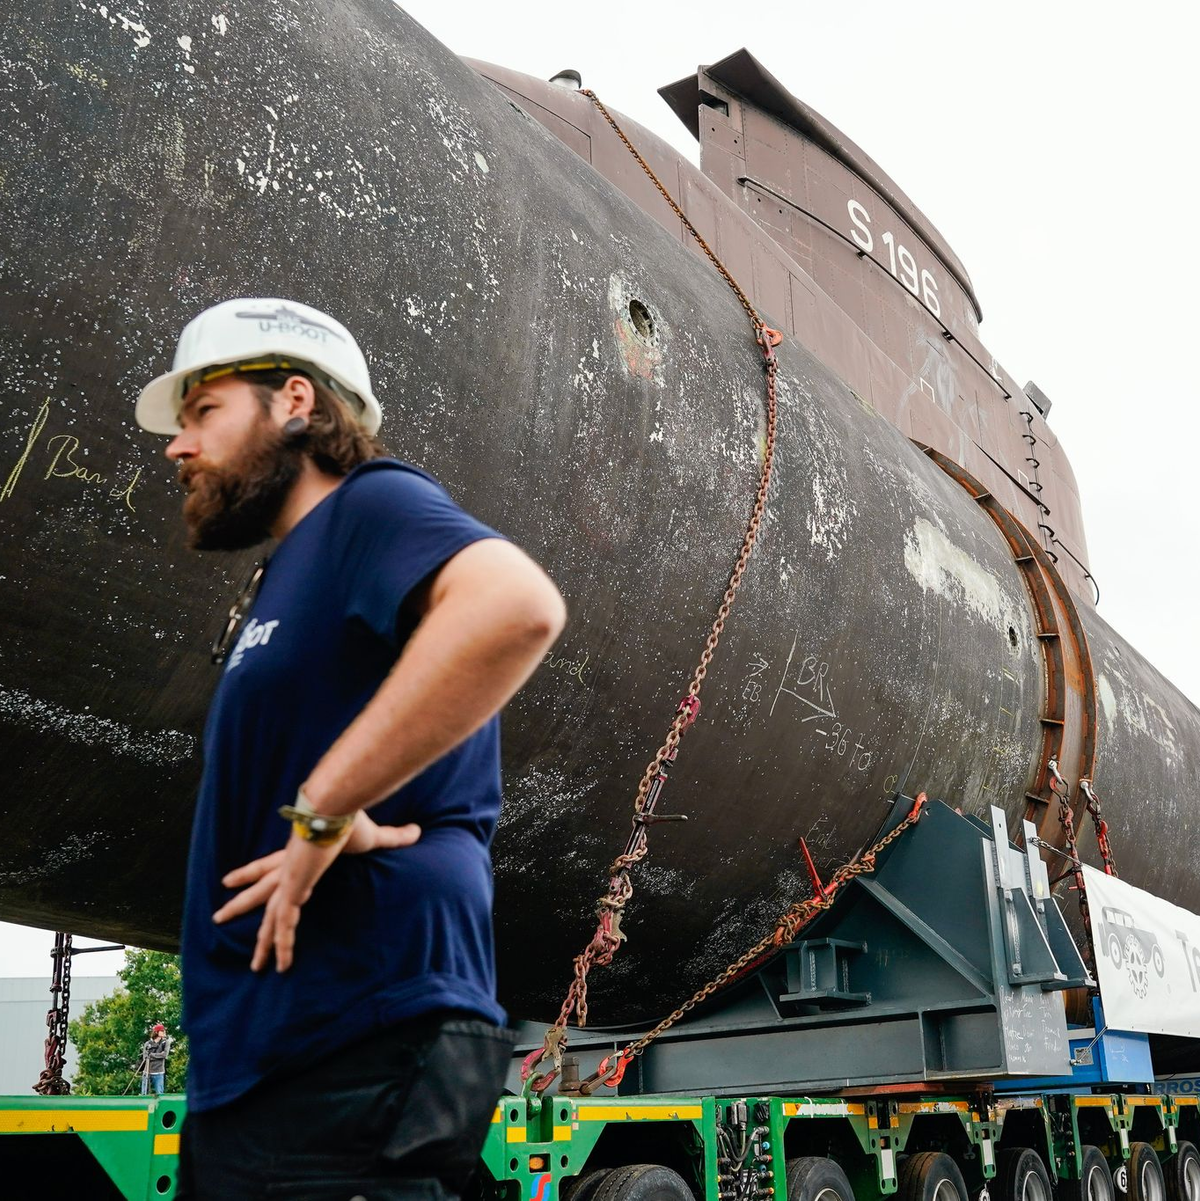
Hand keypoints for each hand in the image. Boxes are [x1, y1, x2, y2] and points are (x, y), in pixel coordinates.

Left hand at [212, 812, 419, 971]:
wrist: (336, 808)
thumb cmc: (352, 817)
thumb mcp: (374, 834)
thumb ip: (394, 837)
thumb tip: (418, 832)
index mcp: (298, 852)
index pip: (270, 865)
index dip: (252, 873)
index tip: (231, 880)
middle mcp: (287, 867)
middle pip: (260, 891)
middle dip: (241, 905)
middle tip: (219, 915)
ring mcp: (288, 879)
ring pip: (269, 917)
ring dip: (261, 941)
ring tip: (253, 965)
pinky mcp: (294, 890)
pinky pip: (287, 925)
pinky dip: (285, 945)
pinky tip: (282, 964)